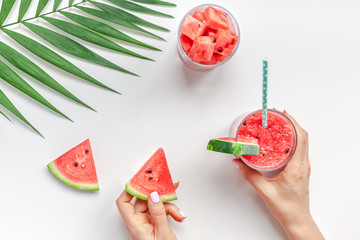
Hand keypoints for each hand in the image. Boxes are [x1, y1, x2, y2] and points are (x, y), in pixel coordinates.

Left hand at [116, 182, 185, 239]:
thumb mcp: (162, 232)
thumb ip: (158, 212)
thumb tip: (153, 195)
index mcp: (134, 224)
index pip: (123, 202)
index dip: (130, 189)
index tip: (142, 180)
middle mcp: (138, 222)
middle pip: (143, 200)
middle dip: (158, 196)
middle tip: (167, 187)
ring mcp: (146, 222)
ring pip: (154, 204)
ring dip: (168, 206)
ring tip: (177, 212)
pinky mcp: (154, 222)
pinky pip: (160, 210)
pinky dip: (170, 211)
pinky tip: (178, 215)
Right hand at [232, 110, 323, 239]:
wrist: (297, 220)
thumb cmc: (286, 208)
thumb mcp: (264, 191)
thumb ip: (249, 175)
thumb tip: (238, 162)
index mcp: (296, 168)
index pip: (300, 139)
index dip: (293, 124)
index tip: (283, 114)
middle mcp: (302, 165)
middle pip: (303, 137)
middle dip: (291, 123)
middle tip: (278, 115)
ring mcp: (302, 167)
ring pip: (302, 143)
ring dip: (292, 131)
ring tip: (279, 124)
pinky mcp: (300, 170)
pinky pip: (299, 150)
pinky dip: (292, 140)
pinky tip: (281, 140)